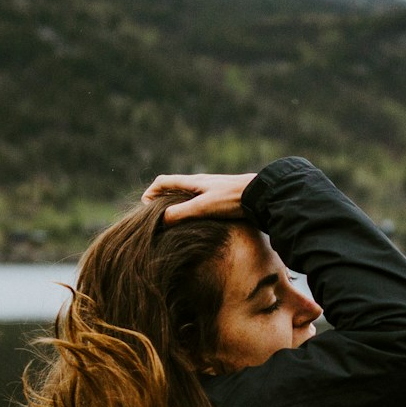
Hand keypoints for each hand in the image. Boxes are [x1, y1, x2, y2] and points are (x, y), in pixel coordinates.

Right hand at [140, 172, 255, 223]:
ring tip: (173, 224)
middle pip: (174, 189)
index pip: (164, 182)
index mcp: (192, 182)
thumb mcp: (203, 207)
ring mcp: (211, 190)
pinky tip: (195, 225)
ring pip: (187, 197)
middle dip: (162, 201)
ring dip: (177, 207)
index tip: (145, 207)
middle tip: (157, 218)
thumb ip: (181, 213)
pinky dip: (191, 211)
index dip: (151, 193)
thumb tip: (162, 220)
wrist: (260, 196)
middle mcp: (200, 184)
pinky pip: (199, 203)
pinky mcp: (221, 199)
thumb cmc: (232, 198)